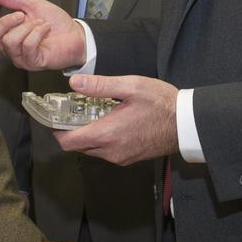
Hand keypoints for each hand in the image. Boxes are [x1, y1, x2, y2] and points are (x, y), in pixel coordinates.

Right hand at [0, 0, 85, 70]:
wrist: (76, 34)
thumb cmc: (55, 22)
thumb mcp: (32, 5)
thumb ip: (13, 0)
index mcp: (7, 35)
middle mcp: (10, 49)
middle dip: (6, 22)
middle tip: (23, 15)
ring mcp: (21, 58)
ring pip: (10, 41)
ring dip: (28, 27)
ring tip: (40, 24)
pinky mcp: (33, 63)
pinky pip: (27, 45)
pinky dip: (37, 32)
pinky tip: (45, 30)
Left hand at [55, 73, 178, 164]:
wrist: (187, 123)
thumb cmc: (162, 103)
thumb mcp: (131, 86)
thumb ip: (101, 85)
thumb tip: (74, 83)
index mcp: (107, 133)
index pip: (69, 141)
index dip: (56, 131)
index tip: (54, 118)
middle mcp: (111, 151)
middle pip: (78, 147)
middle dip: (71, 131)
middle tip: (73, 112)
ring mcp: (121, 157)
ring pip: (92, 150)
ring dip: (87, 135)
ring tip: (93, 114)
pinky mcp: (129, 158)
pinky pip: (106, 152)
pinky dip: (101, 140)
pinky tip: (110, 122)